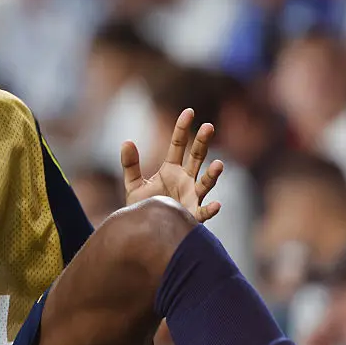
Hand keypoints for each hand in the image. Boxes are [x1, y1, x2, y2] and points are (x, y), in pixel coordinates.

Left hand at [121, 108, 222, 222]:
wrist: (146, 233)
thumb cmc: (144, 208)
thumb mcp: (134, 185)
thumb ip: (130, 165)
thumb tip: (126, 141)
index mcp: (171, 169)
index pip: (178, 144)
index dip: (182, 129)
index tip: (189, 111)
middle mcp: (185, 180)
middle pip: (196, 157)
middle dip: (202, 142)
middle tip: (208, 127)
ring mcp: (192, 196)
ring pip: (205, 182)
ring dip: (213, 174)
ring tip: (219, 164)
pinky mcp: (193, 215)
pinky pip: (204, 212)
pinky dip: (210, 209)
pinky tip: (216, 205)